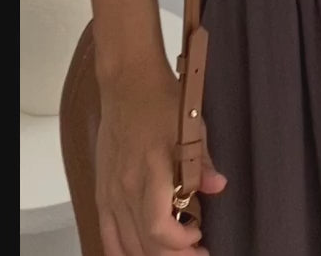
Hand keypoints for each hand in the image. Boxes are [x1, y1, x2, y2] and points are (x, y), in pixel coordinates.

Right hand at [96, 62, 226, 254]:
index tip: (199, 236)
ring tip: (172, 254)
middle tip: (195, 253)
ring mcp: (110, 191)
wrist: (127, 82)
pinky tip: (137, 253)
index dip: (180, 243)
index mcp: (150, 171)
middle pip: (144, 245)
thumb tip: (218, 185)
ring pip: (124, 245)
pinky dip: (121, 251)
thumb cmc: (161, 100)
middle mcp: (126, 187)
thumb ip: (202, 160)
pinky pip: (106, 234)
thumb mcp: (191, 125)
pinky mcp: (101, 190)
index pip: (159, 228)